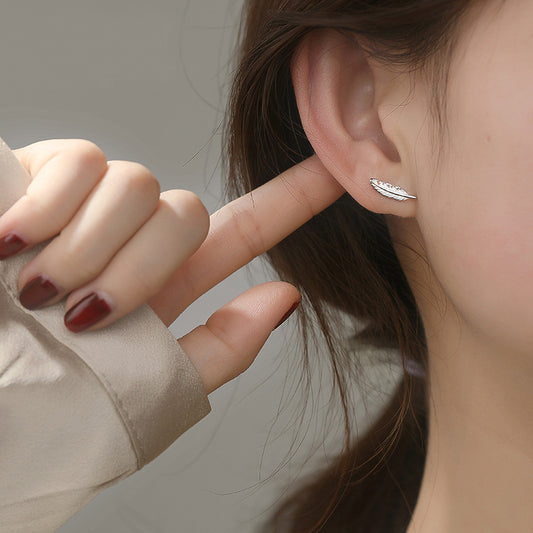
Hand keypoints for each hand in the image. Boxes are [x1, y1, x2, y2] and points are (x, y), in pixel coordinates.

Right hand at [0, 139, 344, 393]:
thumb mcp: (148, 393)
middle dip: (143, 265)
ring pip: (136, 183)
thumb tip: (288, 297)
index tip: (337, 171)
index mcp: (167, 285)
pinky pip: (80, 161)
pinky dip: (53, 208)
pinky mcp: (40, 179)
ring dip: (94, 249)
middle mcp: (132, 241)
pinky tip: (11, 247)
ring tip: (41, 293)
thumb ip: (223, 348)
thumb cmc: (51, 413)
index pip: (246, 228)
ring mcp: (88, 210)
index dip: (292, 198)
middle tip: (86, 314)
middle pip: (185, 210)